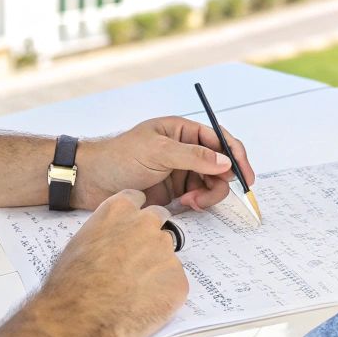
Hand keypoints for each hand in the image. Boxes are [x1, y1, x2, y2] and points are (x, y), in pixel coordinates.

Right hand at [32, 189, 188, 336]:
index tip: (132, 226)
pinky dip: (163, 293)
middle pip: (159, 220)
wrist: (81, 318)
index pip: (138, 199)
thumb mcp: (80, 242)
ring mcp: (165, 251)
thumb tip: (112, 240)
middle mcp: (147, 224)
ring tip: (134, 289)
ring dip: (156, 266)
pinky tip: (142, 305)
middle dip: (151, 235)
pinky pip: (174, 282)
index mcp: (120, 210)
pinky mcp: (178, 280)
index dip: (135, 215)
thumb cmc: (71, 284)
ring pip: (167, 254)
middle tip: (137, 259)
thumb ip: (105, 231)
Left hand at [74, 116, 254, 211]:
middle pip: (219, 164)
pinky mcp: (175, 191)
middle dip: (220, 180)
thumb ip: (193, 156)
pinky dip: (198, 203)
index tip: (245, 175)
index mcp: (182, 130)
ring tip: (190, 202)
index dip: (235, 156)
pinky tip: (184, 205)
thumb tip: (225, 161)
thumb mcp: (158, 152)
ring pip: (211, 183)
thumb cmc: (119, 157)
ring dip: (208, 194)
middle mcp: (185, 149)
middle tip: (209, 195)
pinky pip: (199, 196)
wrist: (92, 180)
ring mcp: (180, 170)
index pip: (219, 139)